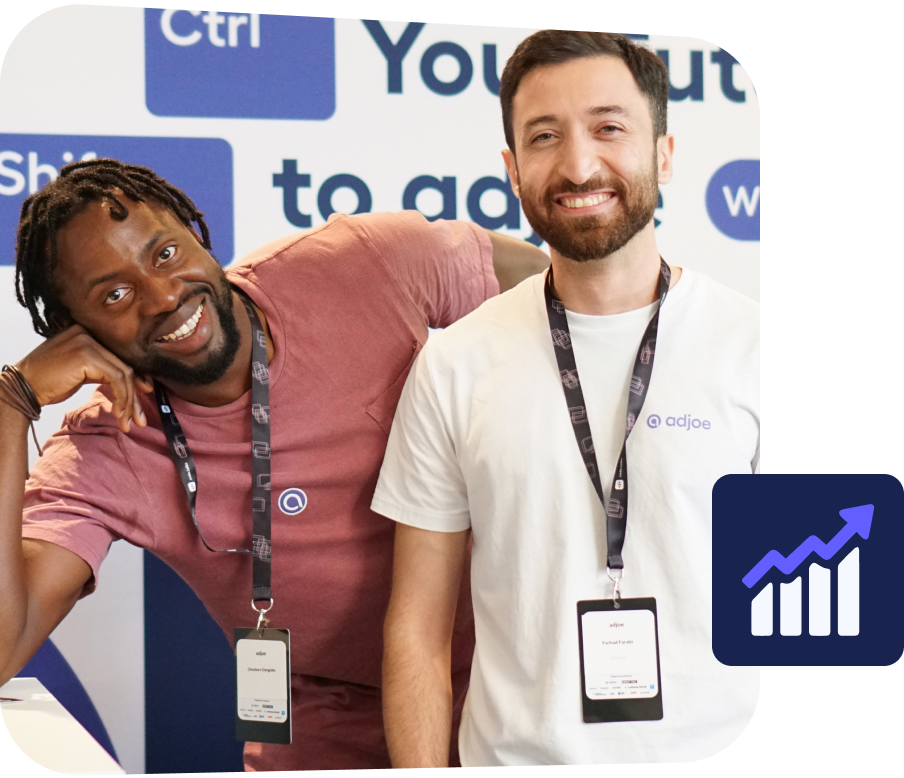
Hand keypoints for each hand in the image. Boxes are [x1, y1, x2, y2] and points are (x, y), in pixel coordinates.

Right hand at [15, 326, 151, 432]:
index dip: (136, 377)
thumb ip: (103, 370)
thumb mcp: (81, 372)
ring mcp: (88, 341)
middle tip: (139, 418)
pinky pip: (116, 378)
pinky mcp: (87, 354)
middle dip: (134, 395)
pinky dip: (121, 398)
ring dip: (129, 401)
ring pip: (123, 373)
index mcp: (88, 332)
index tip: (146, 394)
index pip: (119, 356)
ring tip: (128, 421)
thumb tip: (134, 382)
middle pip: (124, 365)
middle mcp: (89, 332)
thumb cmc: (48, 381)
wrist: (21, 386)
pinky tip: (118, 413)